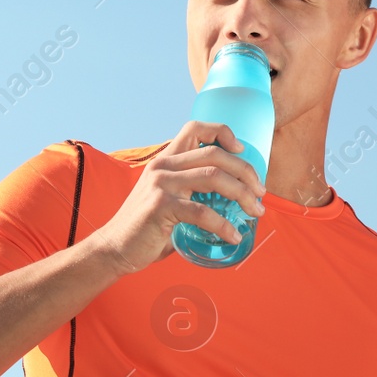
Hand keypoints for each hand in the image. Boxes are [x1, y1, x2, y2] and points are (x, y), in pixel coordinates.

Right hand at [88, 121, 265, 274]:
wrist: (115, 248)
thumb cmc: (147, 227)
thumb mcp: (168, 198)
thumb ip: (192, 191)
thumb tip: (232, 199)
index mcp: (166, 160)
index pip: (195, 128)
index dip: (222, 132)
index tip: (241, 150)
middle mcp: (163, 166)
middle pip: (215, 154)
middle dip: (245, 172)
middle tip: (260, 193)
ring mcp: (161, 184)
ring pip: (213, 177)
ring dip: (242, 195)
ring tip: (255, 211)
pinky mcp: (160, 206)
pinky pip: (202, 211)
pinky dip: (223, 225)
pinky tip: (233, 236)